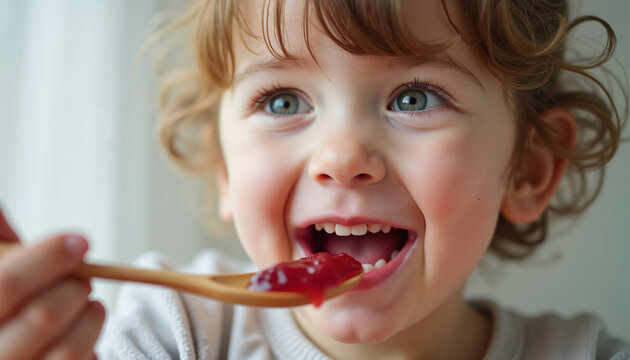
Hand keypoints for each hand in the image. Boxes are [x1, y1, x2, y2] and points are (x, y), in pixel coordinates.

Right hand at [0, 210, 104, 359]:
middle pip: (43, 317)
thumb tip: (4, 214)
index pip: (6, 284)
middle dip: (75, 287)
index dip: (47, 259)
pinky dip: (90, 347)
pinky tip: (81, 333)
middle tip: (82, 279)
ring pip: (67, 351)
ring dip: (91, 317)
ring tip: (90, 304)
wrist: (9, 342)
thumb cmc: (3, 300)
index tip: (79, 243)